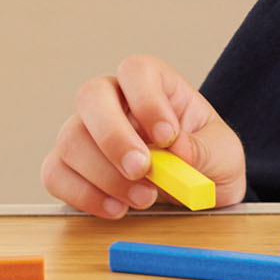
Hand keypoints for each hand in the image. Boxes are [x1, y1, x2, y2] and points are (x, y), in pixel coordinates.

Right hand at [42, 54, 246, 218]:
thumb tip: (177, 150)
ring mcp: (86, 131)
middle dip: (114, 136)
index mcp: (154, 84)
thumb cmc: (208, 159)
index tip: (168, 136)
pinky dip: (83, 195)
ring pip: (71, 138)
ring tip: (145, 197)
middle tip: (142, 169)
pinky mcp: (70, 166)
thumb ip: (203, 149)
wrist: (199, 192)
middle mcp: (113, 101)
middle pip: (91, 96)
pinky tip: (117, 208)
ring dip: (105, 174)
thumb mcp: (222, 152)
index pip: (137, 71)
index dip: (147, 99)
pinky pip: (56, 174)